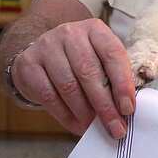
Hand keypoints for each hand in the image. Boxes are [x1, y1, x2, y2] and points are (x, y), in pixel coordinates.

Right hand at [10, 18, 136, 139]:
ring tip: (94, 127)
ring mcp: (46, 46)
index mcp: (95, 29)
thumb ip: (113, 79)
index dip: (122, 84)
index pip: (113, 54)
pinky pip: (49, 95)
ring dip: (84, 113)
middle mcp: (70, 33)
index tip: (128, 109)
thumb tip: (125, 111)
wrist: (42, 54)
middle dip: (105, 106)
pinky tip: (76, 125)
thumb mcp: (100, 60)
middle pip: (89, 72)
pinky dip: (65, 115)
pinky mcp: (29, 64)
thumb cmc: (79, 61)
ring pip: (69, 86)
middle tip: (115, 128)